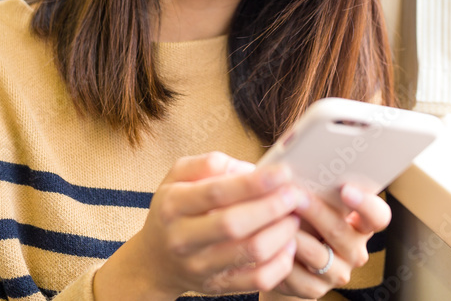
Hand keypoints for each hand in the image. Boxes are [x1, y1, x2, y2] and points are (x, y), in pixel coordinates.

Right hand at [93, 152, 307, 299]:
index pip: (217, 192)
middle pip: (235, 224)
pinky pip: (258, 280)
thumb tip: (248, 168)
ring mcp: (200, 266)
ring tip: (293, 216)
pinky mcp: (218, 286)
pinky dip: (281, 262)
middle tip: (294, 195)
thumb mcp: (178, 176)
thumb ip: (209, 163)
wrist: (155, 260)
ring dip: (282, 232)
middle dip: (272, 207)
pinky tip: (288, 244)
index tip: (282, 172)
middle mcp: (183, 238)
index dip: (254, 182)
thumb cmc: (174, 209)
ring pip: (251, 252)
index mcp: (174, 204)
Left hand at [270, 184, 390, 298]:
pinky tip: (272, 246)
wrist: (283, 254)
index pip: (378, 216)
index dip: (366, 204)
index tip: (346, 189)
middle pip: (341, 232)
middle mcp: (355, 249)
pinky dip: (284, 260)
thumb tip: (301, 159)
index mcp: (361, 223)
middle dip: (316, 212)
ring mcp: (338, 272)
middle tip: (296, 196)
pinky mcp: (316, 289)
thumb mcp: (312, 198)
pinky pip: (300, 278)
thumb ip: (316, 185)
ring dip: (296, 236)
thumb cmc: (299, 216)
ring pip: (319, 255)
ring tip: (277, 219)